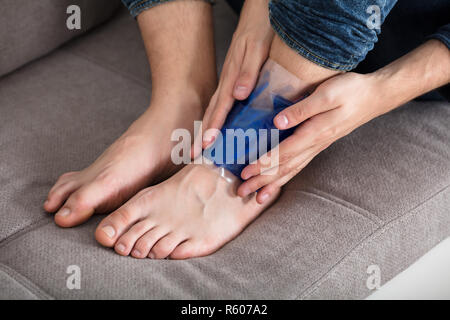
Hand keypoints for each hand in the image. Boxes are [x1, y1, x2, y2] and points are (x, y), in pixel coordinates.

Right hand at [200, 0, 273, 147]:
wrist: (259, 14)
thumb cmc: (260, 29)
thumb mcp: (257, 49)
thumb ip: (248, 72)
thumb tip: (238, 95)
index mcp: (232, 77)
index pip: (221, 107)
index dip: (214, 127)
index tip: (206, 144)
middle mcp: (228, 82)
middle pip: (212, 112)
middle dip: (203, 134)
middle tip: (194, 154)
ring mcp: (229, 81)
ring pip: (215, 108)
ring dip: (208, 128)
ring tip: (201, 146)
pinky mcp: (234, 80)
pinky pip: (223, 103)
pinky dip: (218, 117)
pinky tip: (219, 127)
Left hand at [237, 72, 388, 202]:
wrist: (374, 97)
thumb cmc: (351, 91)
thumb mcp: (327, 94)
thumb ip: (302, 109)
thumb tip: (278, 121)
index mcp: (314, 132)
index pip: (283, 153)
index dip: (263, 163)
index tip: (245, 172)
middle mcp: (315, 144)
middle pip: (284, 167)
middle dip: (262, 181)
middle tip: (242, 191)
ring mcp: (317, 147)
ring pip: (292, 170)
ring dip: (273, 184)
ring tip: (257, 198)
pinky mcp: (319, 144)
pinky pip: (299, 165)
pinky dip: (286, 176)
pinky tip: (277, 183)